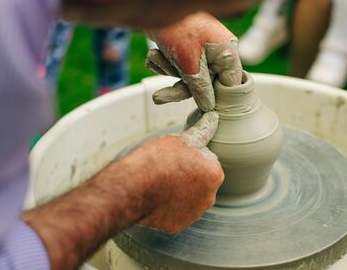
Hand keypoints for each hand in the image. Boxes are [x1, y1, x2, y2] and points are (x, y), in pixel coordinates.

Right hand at [126, 111, 223, 232]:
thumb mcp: (179, 140)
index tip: (176, 156)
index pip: (207, 161)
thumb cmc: (156, 161)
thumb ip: (201, 132)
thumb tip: (213, 119)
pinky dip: (169, 206)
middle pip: (201, 182)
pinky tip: (156, 196)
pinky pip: (176, 212)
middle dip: (189, 175)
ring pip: (189, 198)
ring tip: (160, 181)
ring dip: (180, 191)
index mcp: (214, 174)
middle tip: (167, 168)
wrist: (132, 187)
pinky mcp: (178, 225)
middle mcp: (210, 198)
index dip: (191, 157)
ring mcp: (194, 214)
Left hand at [146, 12, 242, 111]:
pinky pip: (178, 67)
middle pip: (205, 83)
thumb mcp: (189, 65)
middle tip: (159, 97)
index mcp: (227, 52)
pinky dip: (164, 63)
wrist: (153, 8)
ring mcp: (201, 50)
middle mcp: (217, 51)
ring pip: (188, 76)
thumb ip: (201, 88)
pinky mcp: (186, 49)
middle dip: (179, 85)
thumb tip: (209, 106)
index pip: (230, 84)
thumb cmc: (178, 30)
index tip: (204, 109)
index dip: (216, 97)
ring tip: (157, 56)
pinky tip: (156, 53)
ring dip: (168, 70)